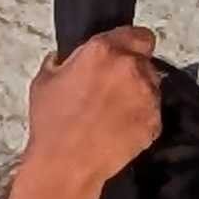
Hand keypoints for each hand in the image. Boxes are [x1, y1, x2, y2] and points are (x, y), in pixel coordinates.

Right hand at [9, 28, 162, 198]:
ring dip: (139, 93)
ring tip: (115, 112)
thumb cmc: (53, 124)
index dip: (131, 44)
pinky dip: (141, 118)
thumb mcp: (44, 81)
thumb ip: (63, 60)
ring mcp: (146, 95)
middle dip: (132, 70)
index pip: (138, 34)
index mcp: (103, 50)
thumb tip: (67, 57)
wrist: (66, 164)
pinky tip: (120, 128)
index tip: (125, 53)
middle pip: (145, 60)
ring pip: (152, 86)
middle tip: (114, 88)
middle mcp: (130, 67)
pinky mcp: (154, 121)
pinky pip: (153, 112)